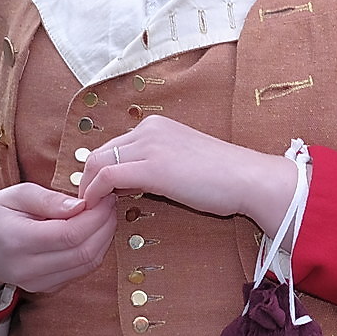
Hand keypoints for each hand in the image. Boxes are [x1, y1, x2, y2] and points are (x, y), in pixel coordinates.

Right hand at [0, 182, 117, 296]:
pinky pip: (82, 271)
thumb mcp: (16, 194)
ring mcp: (36, 283)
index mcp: (16, 240)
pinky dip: (95, 251)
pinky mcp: (46, 288)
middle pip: (84, 252)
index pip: (70, 234)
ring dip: (104, 239)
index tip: (105, 197)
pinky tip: (92, 232)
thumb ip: (49, 199)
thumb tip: (82, 205)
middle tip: (109, 204)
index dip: (96, 215)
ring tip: (103, 215)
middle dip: (105, 226)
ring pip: (88, 264)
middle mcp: (26, 268)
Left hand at [77, 116, 296, 231]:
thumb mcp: (181, 160)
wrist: (249, 180)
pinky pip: (106, 178)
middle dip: (88, 179)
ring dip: (88, 188)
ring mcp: (150, 146)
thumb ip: (155, 163)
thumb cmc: (224, 176)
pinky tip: (97, 208)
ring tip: (92, 209)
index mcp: (156, 125)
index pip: (113, 146)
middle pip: (99, 153)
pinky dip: (94, 194)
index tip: (99, 193)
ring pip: (97, 163)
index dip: (100, 170)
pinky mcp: (152, 168)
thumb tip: (129, 182)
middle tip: (90, 204)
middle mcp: (149, 129)